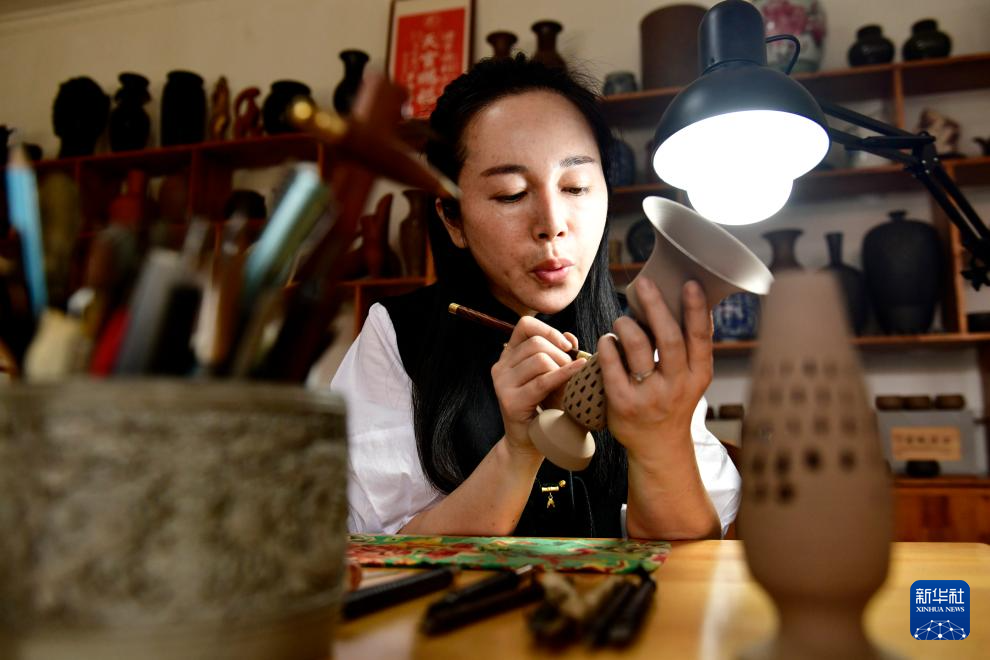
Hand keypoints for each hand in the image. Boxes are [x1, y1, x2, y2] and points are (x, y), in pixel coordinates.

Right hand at [492, 316, 586, 455]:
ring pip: (539, 360)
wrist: (533, 441)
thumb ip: (561, 354)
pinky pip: (542, 381)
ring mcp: (502, 383)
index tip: (567, 345)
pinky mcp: (510, 400)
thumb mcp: (555, 375)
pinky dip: (564, 374)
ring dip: (561, 368)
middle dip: (560, 353)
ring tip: (568, 383)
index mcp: (509, 354)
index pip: (525, 325)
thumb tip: (570, 337)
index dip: (548, 330)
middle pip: (536, 343)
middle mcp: (501, 366)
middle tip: (572, 370)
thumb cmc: (547, 406)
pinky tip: (578, 370)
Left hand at [597, 278, 712, 462]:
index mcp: (698, 375)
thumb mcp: (691, 379)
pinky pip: (612, 364)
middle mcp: (677, 385)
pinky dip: (608, 345)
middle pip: (669, 338)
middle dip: (656, 306)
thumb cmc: (673, 402)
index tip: (690, 284)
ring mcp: (650, 396)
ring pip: (637, 346)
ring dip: (626, 324)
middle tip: (645, 283)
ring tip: (622, 321)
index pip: (701, 338)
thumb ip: (689, 348)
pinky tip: (608, 340)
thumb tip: (687, 302)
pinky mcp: (623, 403)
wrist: (658, 447)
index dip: (696, 309)